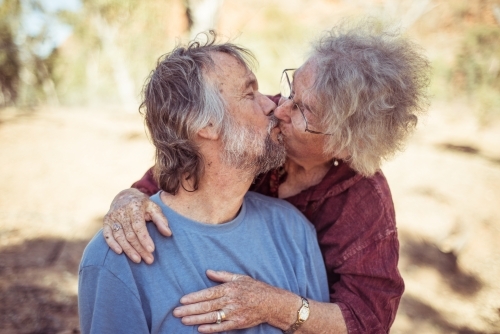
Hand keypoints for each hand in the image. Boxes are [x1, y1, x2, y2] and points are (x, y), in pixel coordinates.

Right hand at [103, 188, 170, 263]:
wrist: (125, 196)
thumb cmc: (143, 205)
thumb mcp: (154, 208)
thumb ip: (161, 220)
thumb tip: (168, 233)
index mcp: (134, 207)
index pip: (138, 226)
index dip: (144, 238)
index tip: (152, 250)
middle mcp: (121, 211)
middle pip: (130, 234)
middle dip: (139, 248)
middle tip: (149, 259)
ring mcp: (112, 216)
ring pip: (120, 237)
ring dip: (128, 250)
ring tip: (138, 260)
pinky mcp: (106, 221)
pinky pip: (107, 235)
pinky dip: (112, 244)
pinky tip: (120, 252)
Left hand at [173, 270, 297, 332]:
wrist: (271, 303)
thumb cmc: (255, 288)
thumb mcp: (239, 277)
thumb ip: (222, 275)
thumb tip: (207, 272)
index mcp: (229, 288)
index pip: (208, 293)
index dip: (194, 297)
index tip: (182, 300)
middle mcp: (230, 301)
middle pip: (207, 306)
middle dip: (190, 309)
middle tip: (176, 312)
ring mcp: (234, 313)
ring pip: (211, 317)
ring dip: (196, 319)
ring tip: (183, 320)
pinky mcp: (238, 323)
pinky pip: (222, 327)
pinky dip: (210, 328)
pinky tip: (199, 328)